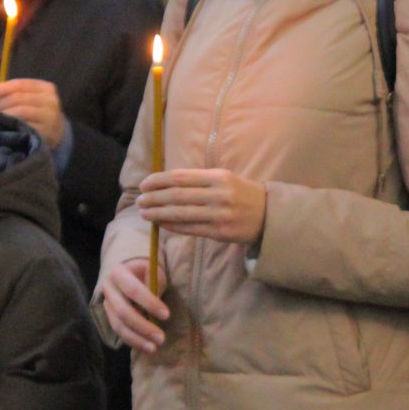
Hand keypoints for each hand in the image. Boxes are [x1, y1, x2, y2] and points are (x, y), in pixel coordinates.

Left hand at [0, 78, 66, 149]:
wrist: (57, 133)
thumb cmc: (37, 114)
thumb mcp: (31, 99)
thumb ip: (12, 92)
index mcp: (46, 88)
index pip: (18, 84)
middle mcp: (50, 100)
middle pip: (17, 98)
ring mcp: (50, 117)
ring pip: (20, 111)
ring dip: (1, 115)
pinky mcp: (46, 132)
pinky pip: (23, 126)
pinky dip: (9, 126)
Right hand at [102, 257, 168, 353]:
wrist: (129, 272)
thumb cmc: (145, 272)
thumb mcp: (152, 272)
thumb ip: (153, 288)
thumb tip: (156, 312)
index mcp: (118, 272)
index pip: (133, 290)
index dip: (149, 303)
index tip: (167, 315)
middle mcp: (108, 289)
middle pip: (123, 312)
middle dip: (143, 327)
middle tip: (161, 338)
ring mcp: (106, 304)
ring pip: (118, 326)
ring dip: (137, 339)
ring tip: (154, 348)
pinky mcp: (109, 316)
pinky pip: (119, 332)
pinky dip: (133, 341)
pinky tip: (146, 347)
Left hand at [137, 169, 266, 245]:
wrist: (269, 215)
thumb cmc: (242, 194)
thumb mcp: (224, 179)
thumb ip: (199, 180)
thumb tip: (165, 184)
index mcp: (218, 177)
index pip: (180, 177)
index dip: (158, 180)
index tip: (144, 184)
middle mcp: (219, 194)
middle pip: (177, 196)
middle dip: (154, 198)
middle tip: (139, 201)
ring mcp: (219, 215)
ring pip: (181, 213)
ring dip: (158, 213)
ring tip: (144, 213)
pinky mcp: (220, 232)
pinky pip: (190, 228)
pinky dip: (172, 226)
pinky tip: (161, 224)